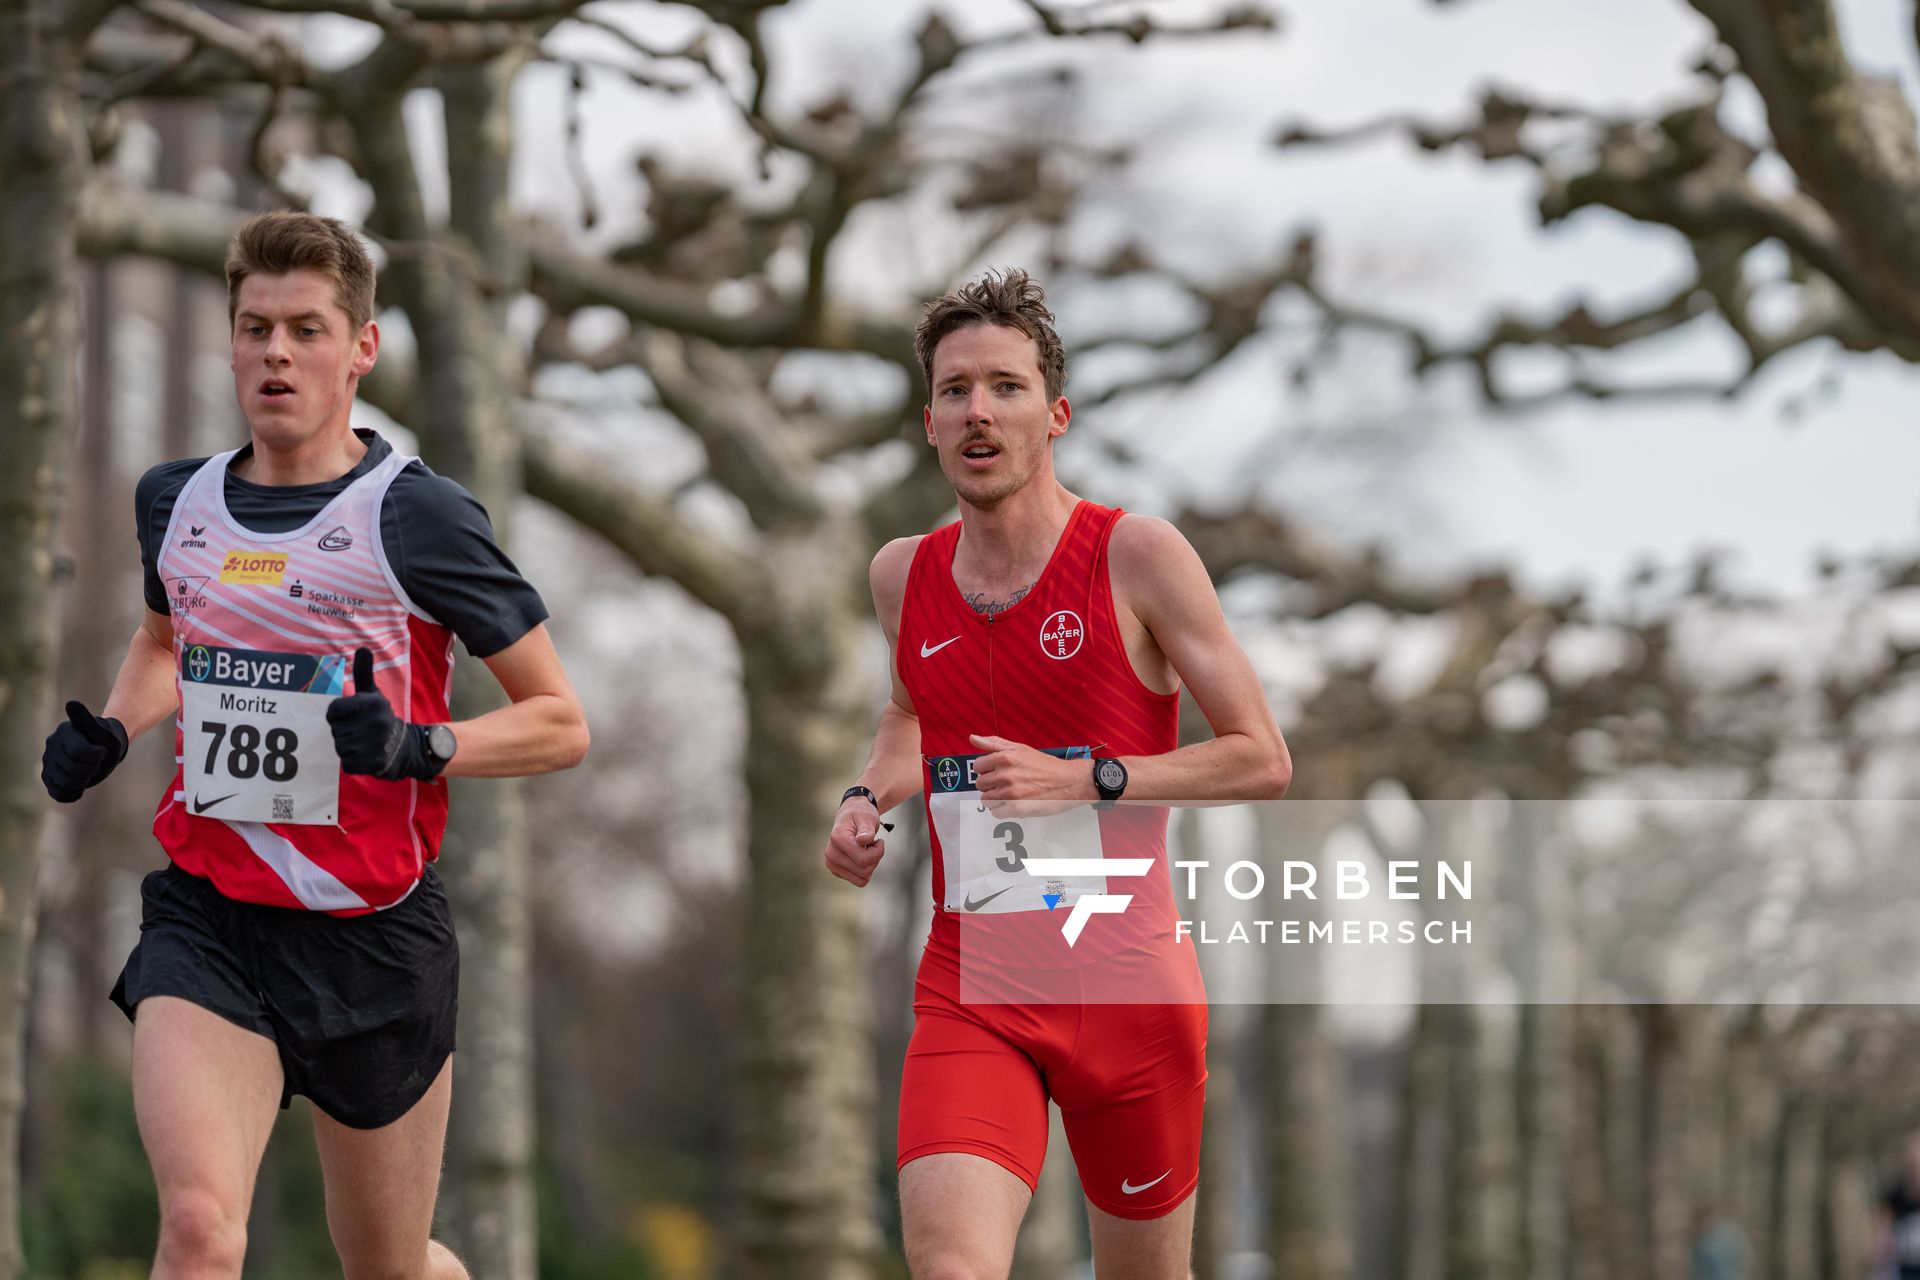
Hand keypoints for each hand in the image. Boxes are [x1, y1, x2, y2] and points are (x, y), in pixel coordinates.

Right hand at [42, 701, 128, 802]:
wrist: (104, 750)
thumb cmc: (107, 740)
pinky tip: (80, 784)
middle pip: (74, 770)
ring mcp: (47, 761)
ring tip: (88, 771)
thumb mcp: (104, 731)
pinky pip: (58, 794)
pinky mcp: (47, 776)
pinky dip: (73, 793)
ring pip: (65, 783)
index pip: (80, 752)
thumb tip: (70, 703)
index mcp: (64, 731)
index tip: (102, 750)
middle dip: (92, 769)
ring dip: (84, 782)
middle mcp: (51, 744)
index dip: (97, 756)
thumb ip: (87, 720)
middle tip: (96, 762)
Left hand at [327, 649, 434, 780]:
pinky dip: (353, 763)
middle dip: (344, 733)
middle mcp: (375, 722)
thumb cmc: (381, 718)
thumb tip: (363, 648)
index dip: (339, 716)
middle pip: (335, 731)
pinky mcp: (374, 762)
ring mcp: (375, 743)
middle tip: (361, 732)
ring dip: (348, 748)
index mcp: (371, 703)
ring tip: (364, 744)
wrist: (406, 747)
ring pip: (340, 747)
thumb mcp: (374, 694)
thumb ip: (364, 673)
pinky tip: (365, 757)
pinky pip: (347, 764)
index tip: (352, 717)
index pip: (332, 711)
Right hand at [825, 794, 889, 887]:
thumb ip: (866, 829)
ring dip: (870, 864)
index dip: (878, 851)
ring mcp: (831, 863)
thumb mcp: (867, 817)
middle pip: (864, 871)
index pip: (864, 859)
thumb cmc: (861, 815)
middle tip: (872, 844)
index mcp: (838, 838)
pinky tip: (861, 856)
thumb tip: (863, 840)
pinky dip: (865, 870)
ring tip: (865, 849)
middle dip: (875, 858)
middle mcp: (830, 853)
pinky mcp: (835, 870)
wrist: (851, 815)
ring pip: (863, 878)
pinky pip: (859, 881)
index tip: (879, 840)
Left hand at [968, 735, 1092, 817]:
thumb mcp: (1019, 748)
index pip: (977, 766)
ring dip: (995, 798)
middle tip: (1008, 783)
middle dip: (991, 784)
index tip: (997, 771)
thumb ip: (994, 744)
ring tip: (1011, 793)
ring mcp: (1010, 794)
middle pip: (980, 784)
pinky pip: (995, 813)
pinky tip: (1014, 803)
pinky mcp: (1016, 809)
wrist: (1068, 782)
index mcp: (1004, 758)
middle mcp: (1005, 775)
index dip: (987, 769)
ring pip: (986, 800)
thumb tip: (973, 738)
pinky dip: (1003, 810)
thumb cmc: (1045, 765)